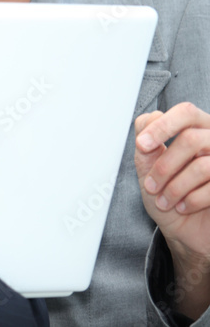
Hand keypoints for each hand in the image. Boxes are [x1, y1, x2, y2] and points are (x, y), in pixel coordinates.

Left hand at [135, 103, 209, 318]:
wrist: (185, 233)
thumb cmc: (167, 196)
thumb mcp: (148, 168)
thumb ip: (147, 143)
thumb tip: (149, 119)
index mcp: (197, 131)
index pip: (186, 112)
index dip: (163, 126)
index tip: (142, 145)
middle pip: (192, 139)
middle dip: (164, 166)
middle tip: (151, 185)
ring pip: (202, 165)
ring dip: (175, 187)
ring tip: (164, 201)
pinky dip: (191, 200)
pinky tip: (183, 207)